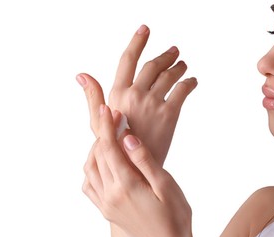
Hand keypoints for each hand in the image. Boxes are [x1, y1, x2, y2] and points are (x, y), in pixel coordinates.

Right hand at [77, 24, 196, 165]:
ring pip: (169, 75)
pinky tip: (192, 82)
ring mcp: (153, 104)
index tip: (146, 29)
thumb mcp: (98, 123)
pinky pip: (183, 90)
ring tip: (184, 65)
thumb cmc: (115, 147)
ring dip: (179, 67)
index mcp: (117, 94)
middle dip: (166, 56)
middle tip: (175, 52)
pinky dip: (189, 82)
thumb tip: (81, 74)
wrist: (134, 169)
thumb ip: (93, 97)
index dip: (137, 42)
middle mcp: (135, 95)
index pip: (127, 60)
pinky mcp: (170, 115)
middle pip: (153, 65)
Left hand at [83, 105, 196, 236]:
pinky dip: (92, 169)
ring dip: (96, 149)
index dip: (107, 126)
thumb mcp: (165, 185)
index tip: (106, 108)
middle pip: (98, 156)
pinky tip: (103, 162)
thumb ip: (144, 160)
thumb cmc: (175, 215)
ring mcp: (106, 205)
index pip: (109, 148)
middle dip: (103, 133)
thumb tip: (127, 137)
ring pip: (90, 169)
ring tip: (109, 136)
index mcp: (126, 186)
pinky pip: (90, 186)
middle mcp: (110, 195)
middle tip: (112, 117)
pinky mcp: (106, 211)